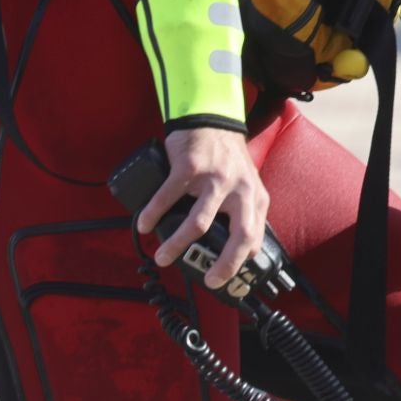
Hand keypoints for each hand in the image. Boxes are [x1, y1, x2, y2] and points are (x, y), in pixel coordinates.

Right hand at [137, 126, 269, 290]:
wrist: (212, 121)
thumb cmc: (228, 160)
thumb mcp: (246, 187)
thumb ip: (245, 214)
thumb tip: (238, 253)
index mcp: (255, 198)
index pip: (254, 237)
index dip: (240, 262)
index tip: (222, 279)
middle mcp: (239, 190)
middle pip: (239, 234)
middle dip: (223, 263)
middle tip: (207, 279)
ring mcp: (214, 179)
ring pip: (198, 222)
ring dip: (177, 244)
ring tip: (162, 257)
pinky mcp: (189, 167)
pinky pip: (168, 197)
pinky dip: (153, 214)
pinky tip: (145, 225)